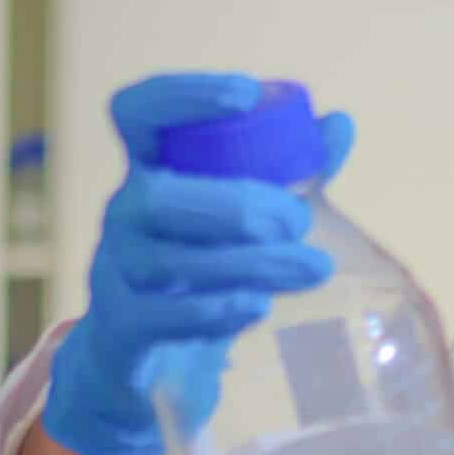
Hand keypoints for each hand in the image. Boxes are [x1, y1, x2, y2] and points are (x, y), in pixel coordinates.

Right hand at [37, 73, 353, 454]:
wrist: (150, 360)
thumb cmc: (201, 266)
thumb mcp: (243, 216)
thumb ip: (291, 170)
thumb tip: (338, 124)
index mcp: (152, 170)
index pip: (140, 113)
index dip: (184, 96)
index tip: (249, 94)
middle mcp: (124, 214)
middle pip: (156, 197)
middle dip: (235, 205)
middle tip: (299, 220)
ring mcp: (115, 273)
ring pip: (166, 261)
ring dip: (246, 263)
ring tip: (311, 267)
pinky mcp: (121, 330)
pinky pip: (158, 317)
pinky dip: (213, 310)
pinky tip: (258, 306)